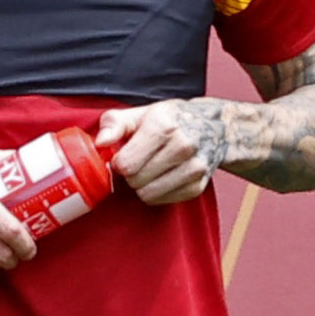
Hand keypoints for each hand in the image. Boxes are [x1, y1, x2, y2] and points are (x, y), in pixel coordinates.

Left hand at [95, 100, 221, 205]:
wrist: (214, 127)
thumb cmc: (169, 120)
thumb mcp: (139, 114)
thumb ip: (114, 125)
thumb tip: (100, 142)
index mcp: (164, 126)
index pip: (127, 164)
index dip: (119, 163)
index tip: (124, 156)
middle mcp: (183, 146)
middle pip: (136, 181)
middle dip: (130, 175)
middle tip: (139, 162)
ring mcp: (194, 167)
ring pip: (148, 194)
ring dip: (142, 186)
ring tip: (150, 170)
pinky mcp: (199, 185)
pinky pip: (162, 201)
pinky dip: (157, 193)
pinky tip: (162, 177)